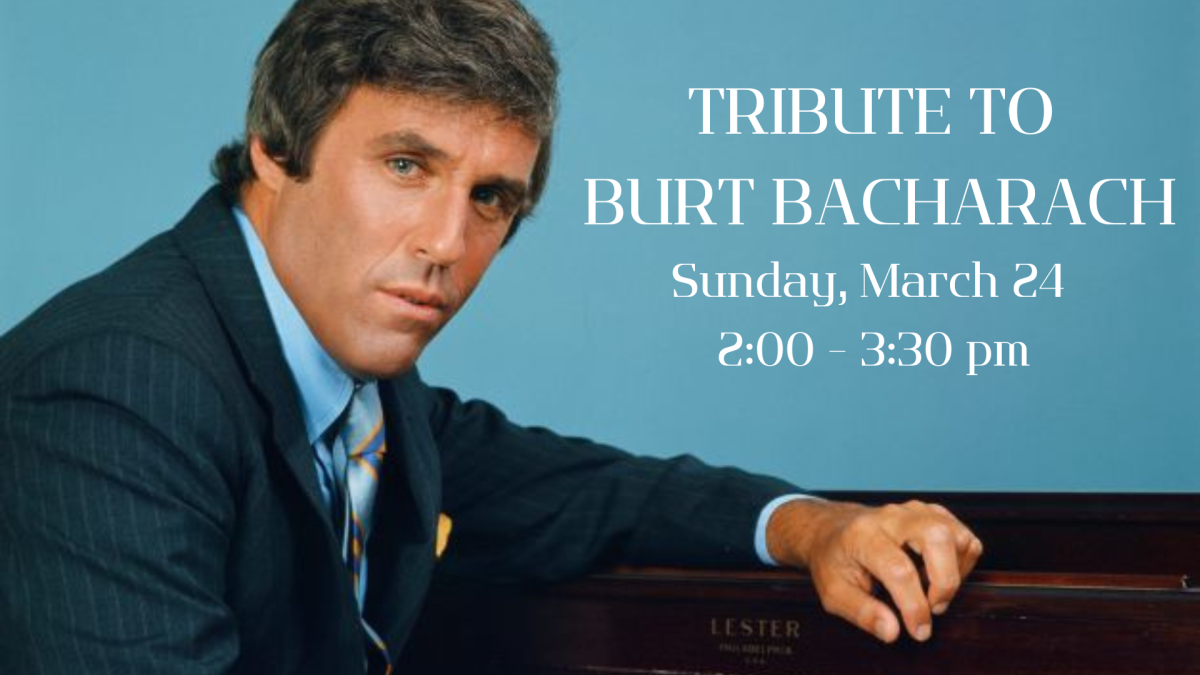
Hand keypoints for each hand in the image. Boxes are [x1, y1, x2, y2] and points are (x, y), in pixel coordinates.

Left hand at [766, 498, 982, 643]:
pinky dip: (961, 562)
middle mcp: (892, 517)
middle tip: (932, 608)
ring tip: (932, 590)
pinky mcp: (933, 515)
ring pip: (957, 536)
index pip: (899, 568)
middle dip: (945, 582)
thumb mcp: (834, 592)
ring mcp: (915, 512)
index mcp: (863, 535)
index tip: (918, 630)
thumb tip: (892, 631)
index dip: (914, 606)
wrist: (832, 530)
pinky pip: (964, 537)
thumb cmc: (833, 560)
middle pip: (938, 538)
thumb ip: (862, 612)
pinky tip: (937, 574)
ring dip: (955, 573)